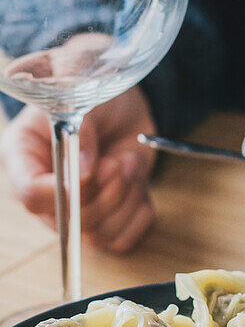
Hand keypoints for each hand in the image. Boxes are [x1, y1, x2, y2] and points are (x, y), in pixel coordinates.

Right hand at [1, 76, 155, 253]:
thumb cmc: (89, 86)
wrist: (120, 101)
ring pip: (98, 234)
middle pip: (68, 222)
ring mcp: (76, 208)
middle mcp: (46, 190)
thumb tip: (82, 170)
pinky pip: (122, 240)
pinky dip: (139, 215)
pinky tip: (139, 185)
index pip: (30, 193)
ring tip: (129, 163)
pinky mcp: (106, 217)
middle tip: (118, 162)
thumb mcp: (80, 90)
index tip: (91, 170)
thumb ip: (79, 128)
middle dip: (104, 193)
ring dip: (125, 199)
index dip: (61, 192)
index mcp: (24, 156)